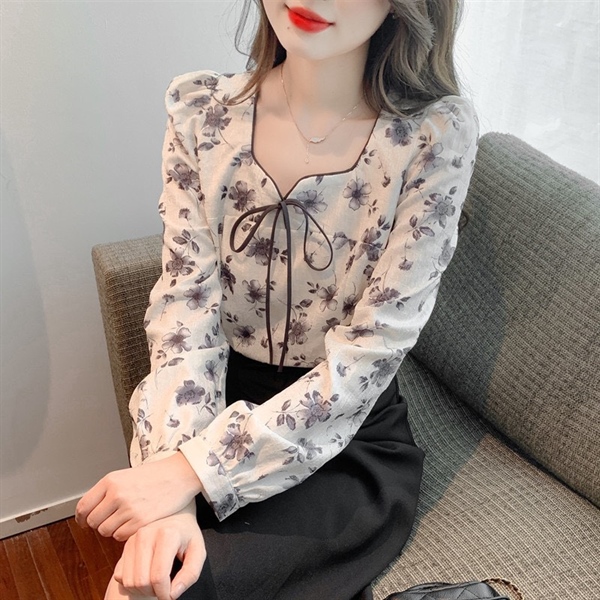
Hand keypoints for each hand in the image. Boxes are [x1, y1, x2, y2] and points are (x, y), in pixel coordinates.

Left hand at [76, 452, 202, 540]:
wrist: (179, 475)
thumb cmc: (156, 475)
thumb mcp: (126, 475)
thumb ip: (108, 490)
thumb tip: (90, 509)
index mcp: (110, 481)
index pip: (83, 506)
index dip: (81, 518)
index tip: (84, 522)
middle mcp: (116, 494)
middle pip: (93, 521)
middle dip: (99, 524)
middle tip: (111, 519)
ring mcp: (128, 508)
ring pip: (106, 531)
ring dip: (113, 529)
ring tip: (126, 519)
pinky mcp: (139, 521)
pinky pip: (120, 536)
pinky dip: (124, 533)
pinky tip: (134, 522)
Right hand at [111, 502, 204, 599]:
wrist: (176, 515)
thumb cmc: (187, 535)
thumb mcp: (198, 552)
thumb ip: (190, 574)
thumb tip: (173, 594)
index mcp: (167, 535)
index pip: (158, 576)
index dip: (164, 593)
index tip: (170, 596)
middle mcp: (146, 534)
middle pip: (141, 581)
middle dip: (153, 592)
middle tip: (164, 588)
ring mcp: (133, 539)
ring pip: (129, 581)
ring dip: (142, 589)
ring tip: (156, 582)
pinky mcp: (125, 544)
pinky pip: (120, 575)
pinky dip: (131, 582)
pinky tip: (145, 575)